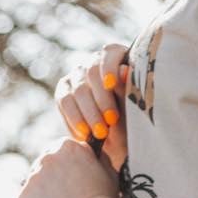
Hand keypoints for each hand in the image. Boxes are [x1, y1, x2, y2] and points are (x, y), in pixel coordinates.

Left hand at [16, 135, 120, 197]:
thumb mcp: (107, 170)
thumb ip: (94, 156)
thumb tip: (87, 151)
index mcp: (67, 146)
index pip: (60, 150)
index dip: (68, 166)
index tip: (73, 180)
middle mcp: (46, 158)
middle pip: (44, 164)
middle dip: (53, 177)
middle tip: (67, 197)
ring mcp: (32, 178)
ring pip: (35, 184)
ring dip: (44, 193)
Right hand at [54, 42, 130, 173]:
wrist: (118, 144)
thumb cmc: (132, 122)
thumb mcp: (133, 109)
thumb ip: (128, 89)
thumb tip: (125, 70)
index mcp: (118, 59)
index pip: (110, 53)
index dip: (109, 67)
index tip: (111, 84)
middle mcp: (95, 63)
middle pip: (92, 73)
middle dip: (102, 99)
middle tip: (111, 121)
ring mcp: (77, 76)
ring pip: (78, 89)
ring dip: (89, 113)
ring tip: (100, 134)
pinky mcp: (64, 91)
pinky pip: (64, 102)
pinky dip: (75, 119)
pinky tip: (85, 135)